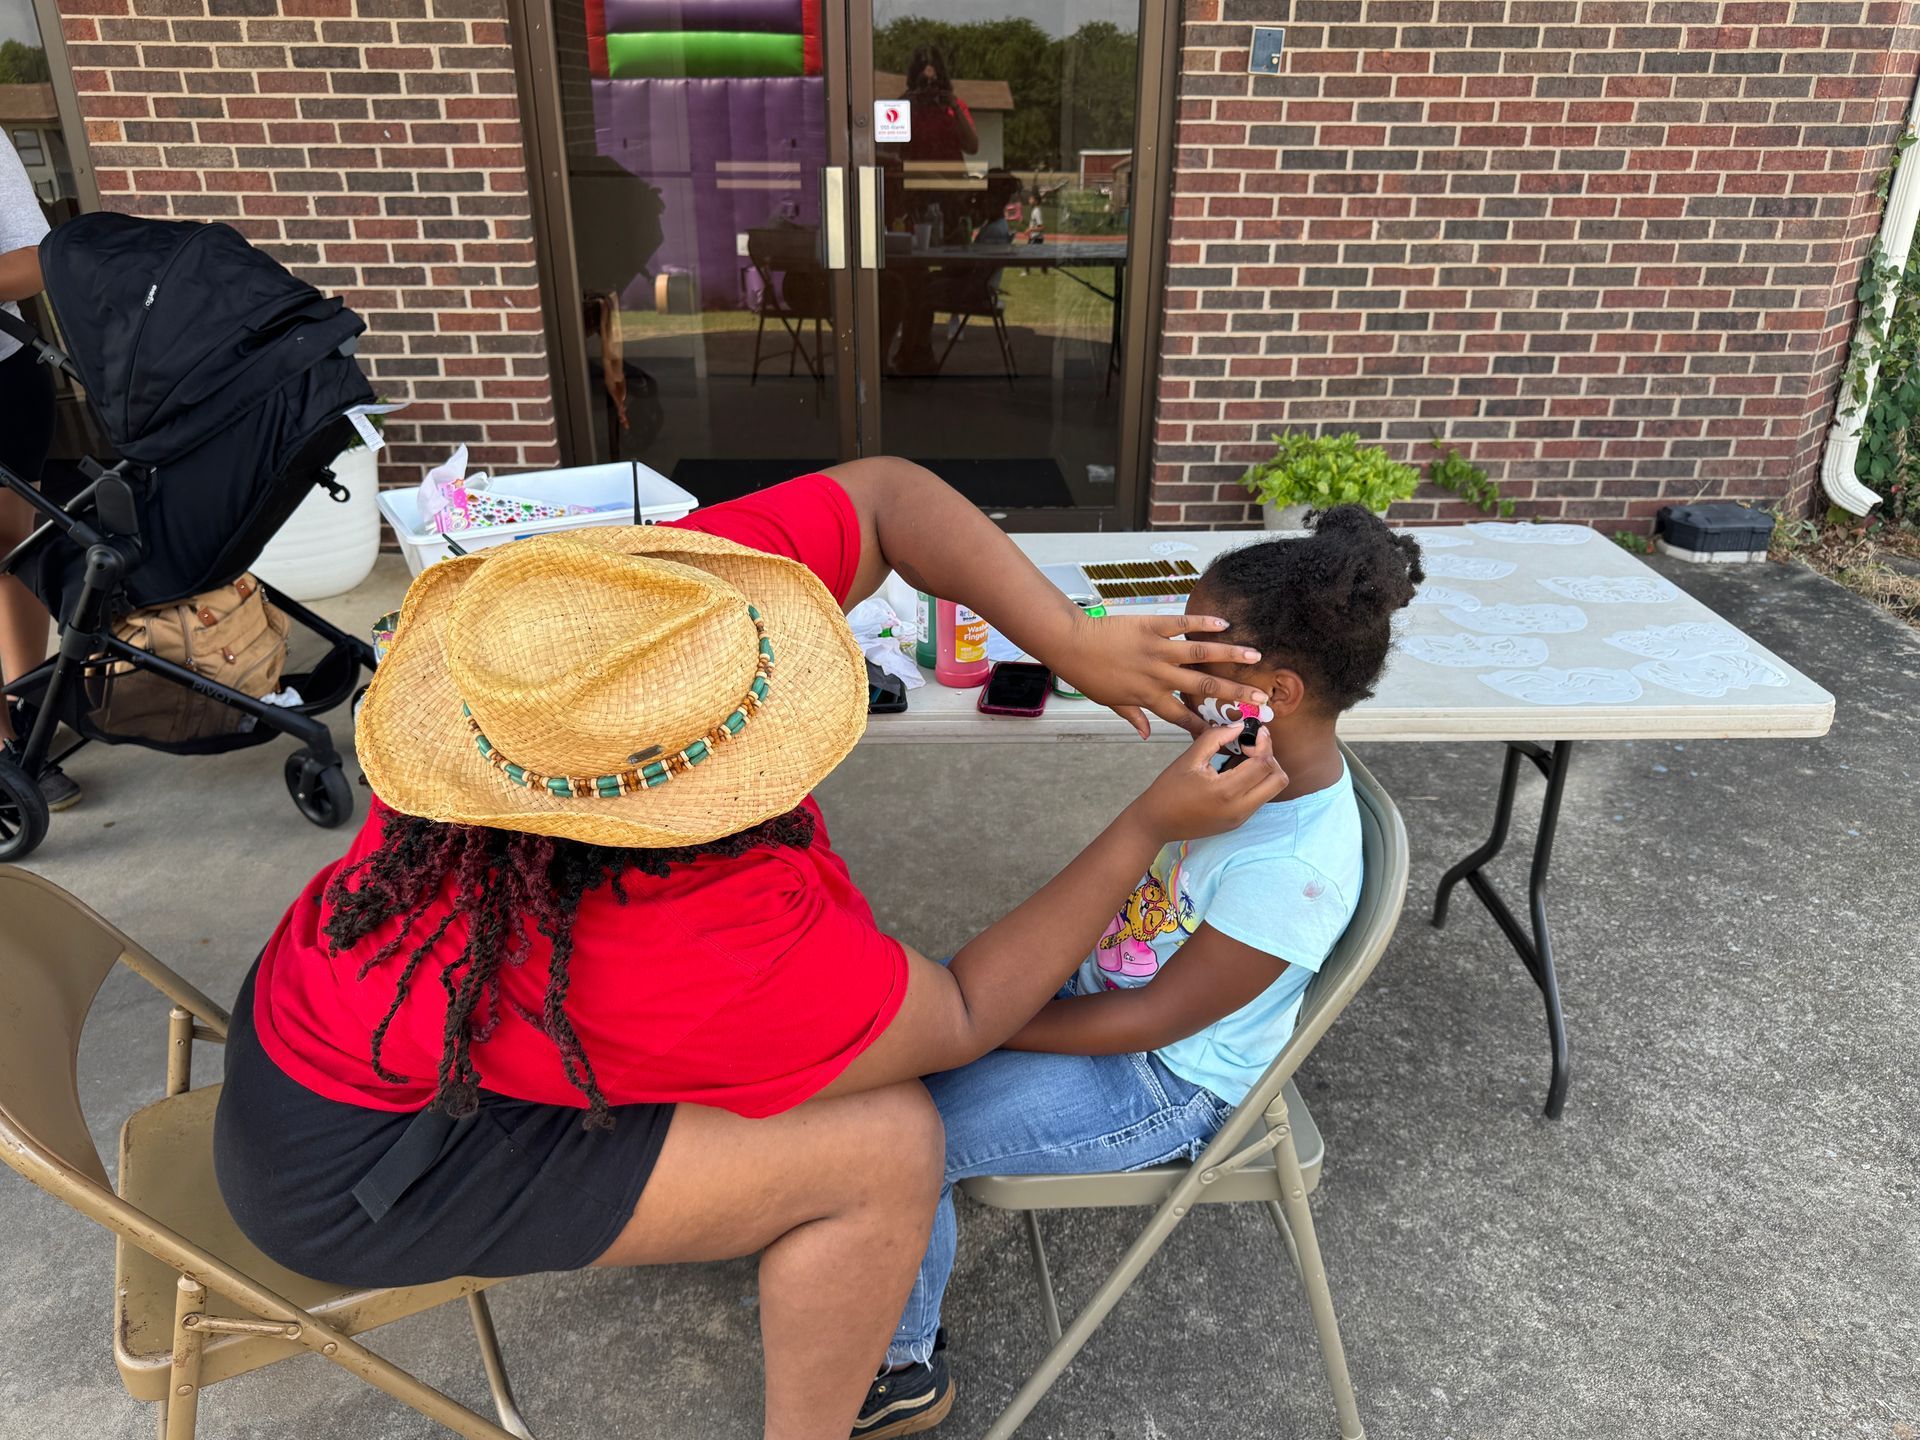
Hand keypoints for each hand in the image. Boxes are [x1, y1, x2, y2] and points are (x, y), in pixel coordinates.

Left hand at [1050, 611, 1269, 737]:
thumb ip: (1133, 717)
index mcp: (1149, 697)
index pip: (1183, 717)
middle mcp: (1158, 676)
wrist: (1072, 645)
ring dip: (1229, 655)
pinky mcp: (1151, 627)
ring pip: (1200, 655)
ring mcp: (1157, 650)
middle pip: (1203, 689)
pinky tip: (1224, 624)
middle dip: (1234, 695)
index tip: (1231, 732)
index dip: (1207, 726)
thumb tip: (1146, 736)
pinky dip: (1203, 623)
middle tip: (1260, 699)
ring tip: (1255, 657)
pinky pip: (1181, 625)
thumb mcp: (1110, 702)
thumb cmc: (1089, 675)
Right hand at [1129, 725, 1288, 842]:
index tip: (1255, 732)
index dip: (1264, 743)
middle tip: (1253, 747)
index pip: (1263, 763)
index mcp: (1225, 791)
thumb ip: (1215, 738)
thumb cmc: (1168, 790)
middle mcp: (1238, 808)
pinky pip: (1260, 799)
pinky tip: (1239, 773)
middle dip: (1271, 758)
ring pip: (1273, 790)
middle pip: (1278, 780)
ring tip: (1246, 759)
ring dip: (1266, 771)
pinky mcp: (1238, 822)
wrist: (1157, 823)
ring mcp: (1240, 818)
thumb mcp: (1189, 758)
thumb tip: (1239, 726)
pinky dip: (1257, 783)